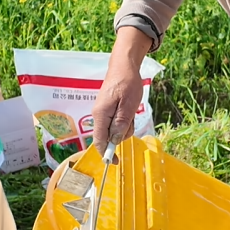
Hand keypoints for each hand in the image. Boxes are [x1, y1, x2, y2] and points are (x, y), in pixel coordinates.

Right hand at [92, 27, 151, 153]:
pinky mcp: (107, 110)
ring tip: (130, 110)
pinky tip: (128, 108)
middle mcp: (98, 115)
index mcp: (100, 115)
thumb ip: (121, 123)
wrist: (123, 66)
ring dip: (125, 125)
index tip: (116, 162)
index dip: (106, 153)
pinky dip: (124, 119)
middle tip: (131, 118)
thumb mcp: (128, 105)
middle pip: (108, 136)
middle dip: (122, 133)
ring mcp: (102, 112)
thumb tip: (115, 140)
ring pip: (114, 130)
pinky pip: (115, 122)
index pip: (99, 140)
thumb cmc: (126, 83)